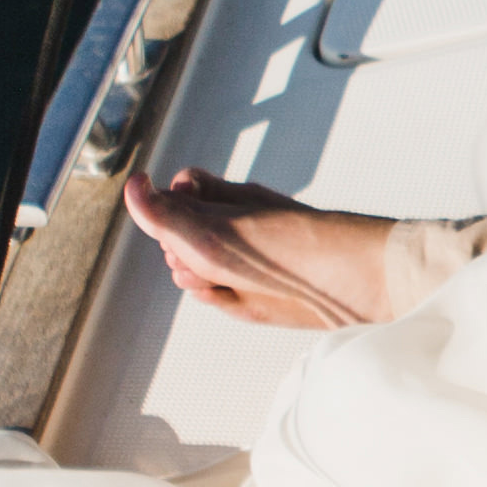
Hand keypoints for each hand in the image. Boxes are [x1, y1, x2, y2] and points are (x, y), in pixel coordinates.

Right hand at [127, 170, 386, 329]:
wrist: (353, 285)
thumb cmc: (291, 248)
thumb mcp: (216, 230)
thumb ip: (167, 214)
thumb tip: (133, 185)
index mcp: (226, 197)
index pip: (173, 194)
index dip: (169, 211)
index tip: (185, 222)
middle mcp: (232, 226)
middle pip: (176, 238)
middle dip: (182, 253)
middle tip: (209, 260)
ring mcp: (241, 261)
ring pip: (192, 271)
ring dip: (200, 280)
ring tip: (229, 281)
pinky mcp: (253, 293)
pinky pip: (216, 296)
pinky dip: (221, 300)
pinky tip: (240, 299)